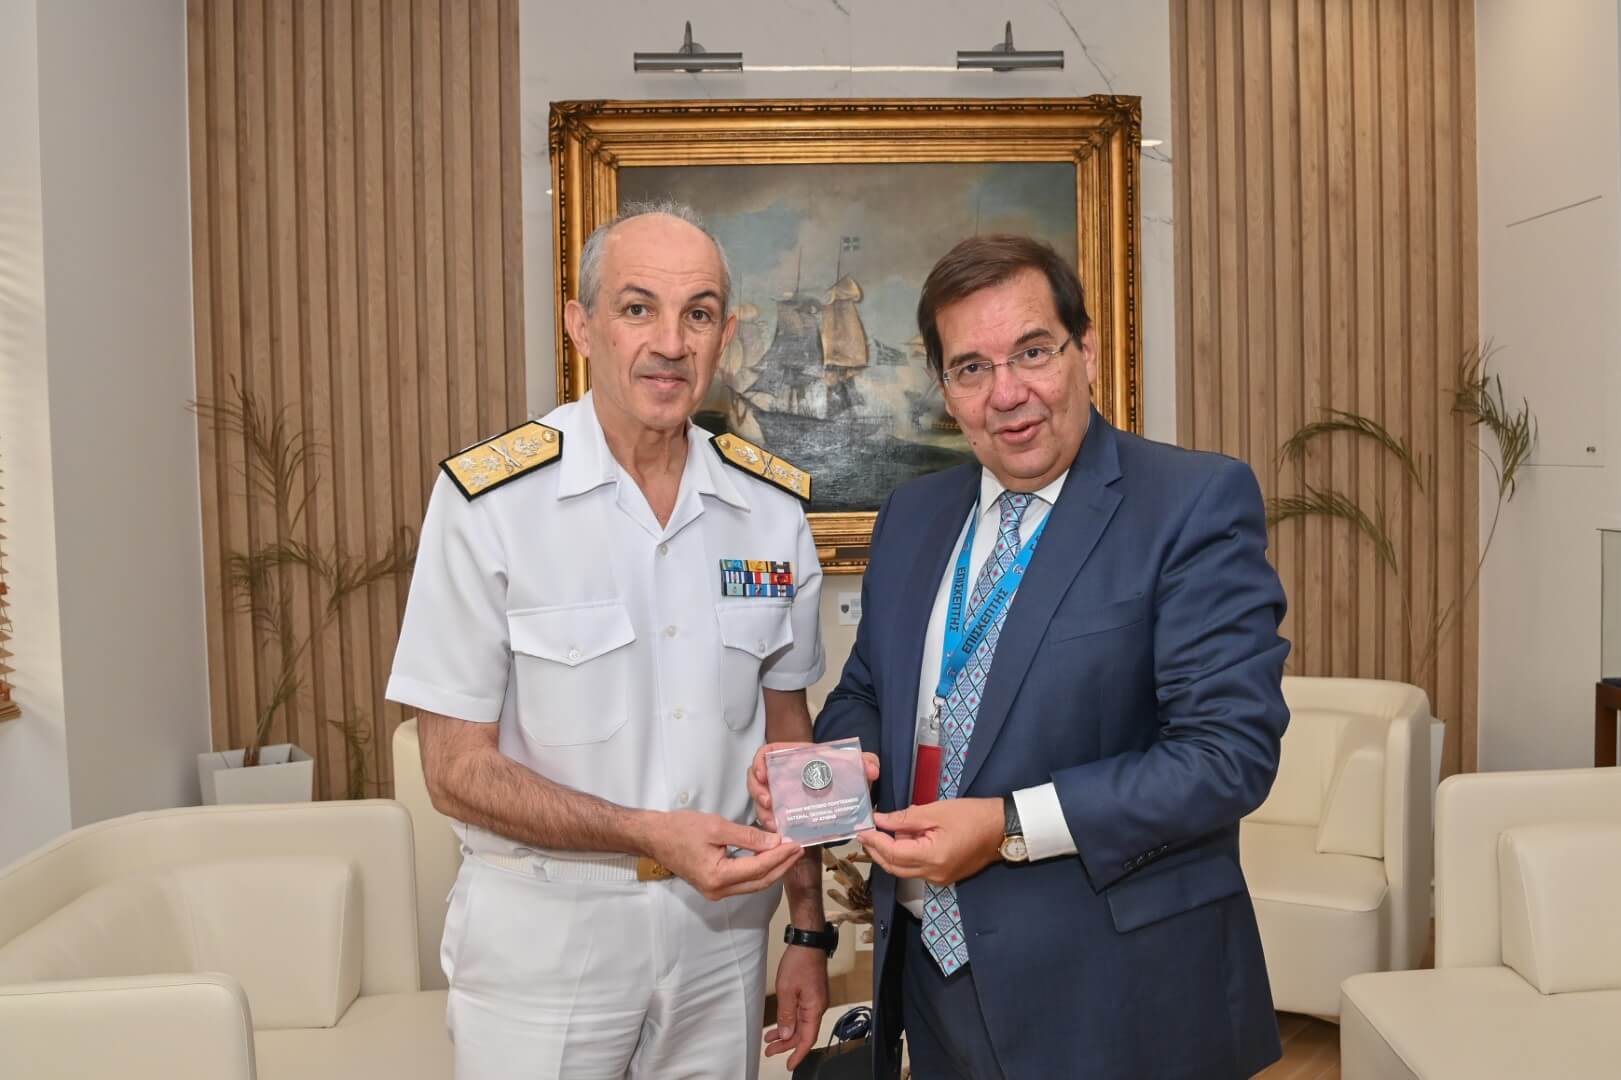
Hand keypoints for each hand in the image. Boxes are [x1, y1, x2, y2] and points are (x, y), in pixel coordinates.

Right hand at [644, 811, 802, 900]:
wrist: (653, 837)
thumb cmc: (680, 829)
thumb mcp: (716, 826)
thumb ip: (747, 836)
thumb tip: (775, 841)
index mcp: (718, 877)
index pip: (759, 867)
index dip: (780, 856)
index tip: (796, 843)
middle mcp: (718, 890)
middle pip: (760, 881)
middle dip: (782, 866)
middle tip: (799, 849)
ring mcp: (716, 892)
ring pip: (754, 884)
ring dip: (773, 869)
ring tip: (789, 853)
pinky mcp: (714, 886)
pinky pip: (744, 881)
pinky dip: (760, 870)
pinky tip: (769, 857)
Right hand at [749, 742, 880, 832]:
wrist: (846, 790)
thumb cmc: (844, 772)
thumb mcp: (854, 764)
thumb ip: (864, 761)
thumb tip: (872, 769)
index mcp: (793, 759)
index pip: (766, 754)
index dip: (759, 763)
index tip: (763, 773)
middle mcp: (783, 777)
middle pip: (757, 780)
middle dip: (757, 792)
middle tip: (768, 802)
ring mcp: (783, 795)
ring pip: (762, 802)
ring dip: (764, 812)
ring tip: (774, 823)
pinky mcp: (788, 813)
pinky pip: (773, 818)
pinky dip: (774, 826)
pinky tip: (782, 833)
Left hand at [765, 939, 829, 1066]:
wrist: (807, 942)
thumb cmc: (799, 962)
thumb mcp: (787, 990)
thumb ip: (786, 1015)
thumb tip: (787, 1034)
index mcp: (814, 1008)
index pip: (807, 1038)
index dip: (798, 1053)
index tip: (789, 1065)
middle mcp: (818, 1007)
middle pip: (803, 1033)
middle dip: (786, 1044)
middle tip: (770, 1051)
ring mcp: (815, 1000)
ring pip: (801, 1023)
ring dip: (786, 1032)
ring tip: (770, 1040)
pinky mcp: (811, 994)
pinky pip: (801, 1013)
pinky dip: (789, 1020)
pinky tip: (779, 1023)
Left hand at [858, 799, 1003, 885]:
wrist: (1002, 829)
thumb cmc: (972, 815)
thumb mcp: (936, 811)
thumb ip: (905, 818)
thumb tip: (880, 820)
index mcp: (932, 858)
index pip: (892, 853)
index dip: (874, 841)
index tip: (861, 828)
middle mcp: (933, 874)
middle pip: (894, 867)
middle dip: (876, 850)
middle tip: (866, 832)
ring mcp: (939, 879)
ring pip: (904, 870)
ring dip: (890, 853)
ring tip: (885, 831)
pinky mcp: (944, 876)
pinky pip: (916, 869)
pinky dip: (906, 856)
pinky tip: (905, 839)